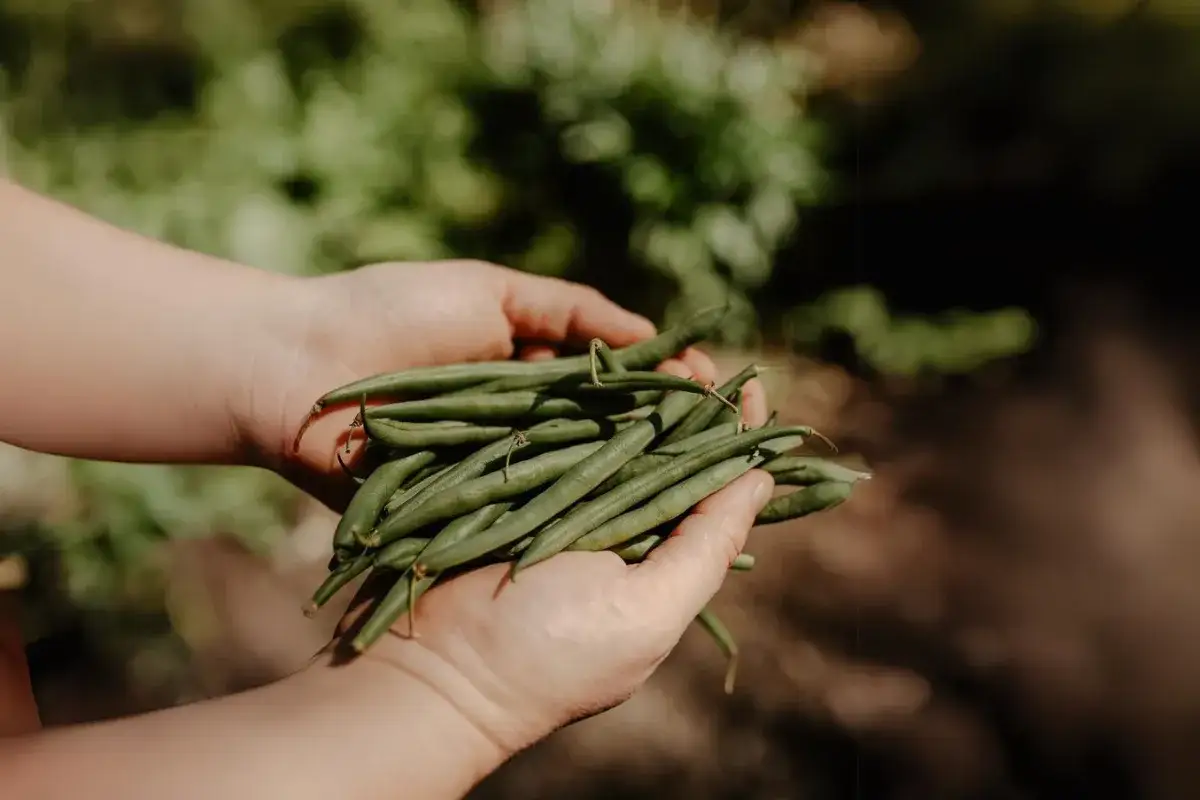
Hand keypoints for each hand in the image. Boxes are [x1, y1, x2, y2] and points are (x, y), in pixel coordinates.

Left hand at [240, 259, 685, 506]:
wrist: (293, 368)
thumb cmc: (386, 313)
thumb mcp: (488, 290)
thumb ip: (567, 309)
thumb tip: (648, 334)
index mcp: (529, 370)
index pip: (617, 383)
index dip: (667, 385)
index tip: (714, 387)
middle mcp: (523, 424)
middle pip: (608, 433)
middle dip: (669, 436)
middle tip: (728, 439)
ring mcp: (496, 469)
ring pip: (578, 477)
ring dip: (637, 479)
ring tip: (701, 481)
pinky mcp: (465, 510)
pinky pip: (528, 514)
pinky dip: (576, 516)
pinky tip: (632, 517)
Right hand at [331, 388, 772, 758]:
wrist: (427, 669)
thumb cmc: (545, 654)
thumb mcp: (645, 612)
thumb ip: (705, 546)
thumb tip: (762, 479)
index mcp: (655, 568)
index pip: (712, 494)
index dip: (735, 441)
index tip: (749, 386)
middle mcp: (613, 534)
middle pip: (665, 458)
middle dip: (687, 406)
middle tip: (696, 358)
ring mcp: (558, 508)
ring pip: (611, 439)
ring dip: (636, 395)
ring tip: (658, 352)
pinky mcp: (509, 487)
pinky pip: (553, 435)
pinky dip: (576, 402)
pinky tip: (596, 366)